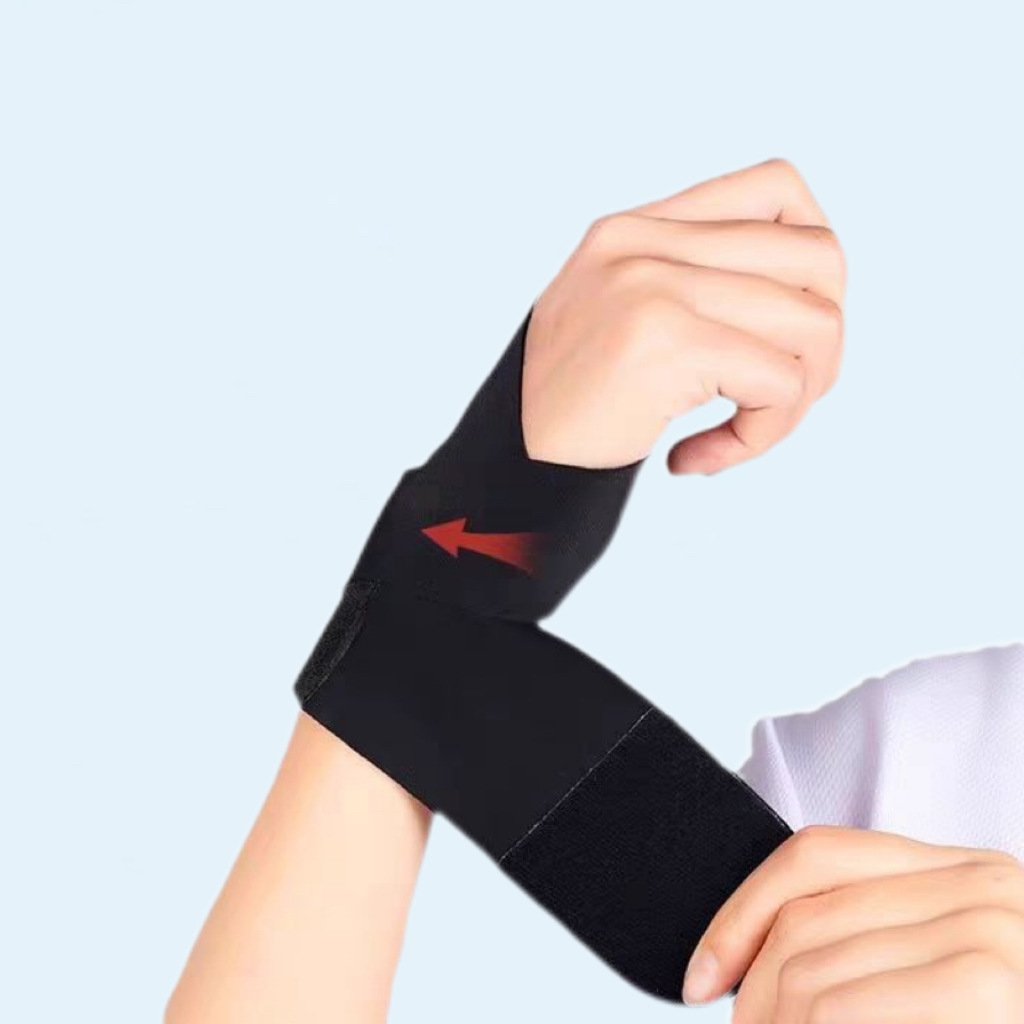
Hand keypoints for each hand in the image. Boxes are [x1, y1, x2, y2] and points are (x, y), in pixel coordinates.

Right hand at [521, 157, 845, 472]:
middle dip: (826, 340)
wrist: (506, 458)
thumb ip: (688, 282)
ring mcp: (654, 284)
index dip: (814, 256)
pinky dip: (763, 435)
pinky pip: (779, 385)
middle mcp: (645, 242)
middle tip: (780, 394)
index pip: (778, 186)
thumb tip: (806, 298)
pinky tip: (699, 457)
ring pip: (815, 323)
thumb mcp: (618, 312)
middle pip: (819, 255)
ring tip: (743, 433)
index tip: (786, 324)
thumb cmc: (568, 401)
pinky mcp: (666, 341)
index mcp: (637, 227)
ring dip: (799, 398)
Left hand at [682, 824, 1023, 1020]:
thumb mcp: (941, 969)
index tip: (701, 972)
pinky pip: (845, 1010)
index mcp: (965, 872)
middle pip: (805, 921)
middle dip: (751, 991)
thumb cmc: (998, 1016)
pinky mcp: (987, 985)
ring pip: (813, 974)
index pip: (814, 855)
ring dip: (772, 1023)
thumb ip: (875, 949)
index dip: (741, 910)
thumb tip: (750, 971)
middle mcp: (982, 888)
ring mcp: (993, 935)